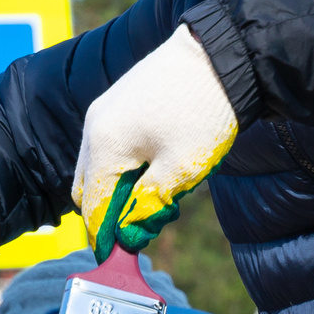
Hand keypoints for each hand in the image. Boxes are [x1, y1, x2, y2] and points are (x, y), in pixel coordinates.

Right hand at [71, 25, 238, 259]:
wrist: (224, 53)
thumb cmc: (203, 112)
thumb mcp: (181, 170)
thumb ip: (148, 205)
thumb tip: (128, 233)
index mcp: (104, 144)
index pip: (92, 205)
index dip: (103, 236)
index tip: (116, 259)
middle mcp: (95, 126)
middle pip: (89, 186)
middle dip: (110, 212)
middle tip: (144, 226)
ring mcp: (107, 109)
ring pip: (101, 165)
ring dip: (121, 188)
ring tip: (162, 196)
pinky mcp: (122, 100)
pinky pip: (112, 145)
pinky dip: (127, 165)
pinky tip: (161, 169)